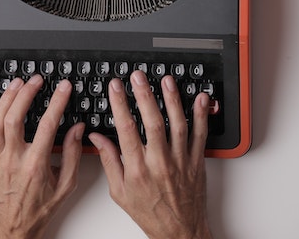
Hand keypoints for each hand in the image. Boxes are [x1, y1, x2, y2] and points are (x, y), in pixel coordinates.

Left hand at [0, 76, 84, 238]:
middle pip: (15, 118)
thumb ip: (72, 154)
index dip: (57, 102)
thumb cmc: (38, 208)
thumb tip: (77, 129)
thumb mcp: (65, 185)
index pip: (47, 125)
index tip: (64, 87)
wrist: (14, 228)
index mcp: (35, 165)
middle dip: (27, 94)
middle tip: (37, 80)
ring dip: (6, 98)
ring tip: (17, 82)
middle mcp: (13, 159)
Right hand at [89, 71, 212, 238]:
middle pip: (153, 122)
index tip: (116, 87)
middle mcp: (160, 163)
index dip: (120, 105)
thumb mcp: (119, 192)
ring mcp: (181, 161)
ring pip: (178, 125)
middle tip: (138, 76)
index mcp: (138, 170)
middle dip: (144, 95)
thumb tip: (96, 138)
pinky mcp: (197, 162)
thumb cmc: (150, 213)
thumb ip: (108, 161)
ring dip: (172, 100)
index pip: (126, 130)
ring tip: (166, 80)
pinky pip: (201, 135)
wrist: (179, 233)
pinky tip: (201, 98)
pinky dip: (202, 115)